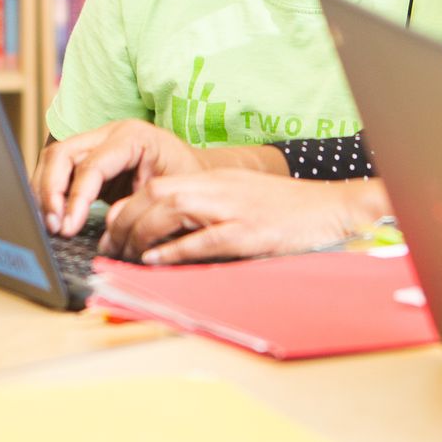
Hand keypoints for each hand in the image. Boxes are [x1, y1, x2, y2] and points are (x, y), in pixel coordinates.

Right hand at [30, 121, 206, 235]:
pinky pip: (60, 170)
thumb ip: (138, 208)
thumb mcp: (169, 194)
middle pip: (62, 153)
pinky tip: (53, 216)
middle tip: (52, 226)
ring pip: (54, 159)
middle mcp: (110, 133)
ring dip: (45, 192)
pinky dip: (51, 192)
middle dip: (50, 191)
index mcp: (132, 136)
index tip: (68, 227)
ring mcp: (97, 142)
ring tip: (50, 224)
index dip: (75, 198)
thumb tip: (108, 230)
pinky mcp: (90, 157)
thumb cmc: (188, 181)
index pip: (91, 165)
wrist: (197, 172)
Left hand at [100, 170, 384, 263]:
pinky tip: (154, 261)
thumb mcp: (239, 199)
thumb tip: (165, 233)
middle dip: (124, 222)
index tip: (112, 233)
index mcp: (214, 180)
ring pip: (171, 210)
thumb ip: (205, 208)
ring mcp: (232, 209)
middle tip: (110, 249)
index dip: (127, 209)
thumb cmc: (286, 208)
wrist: (331, 206)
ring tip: (125, 256)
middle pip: (154, 195)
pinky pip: (203, 239)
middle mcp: (217, 188)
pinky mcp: (248, 232)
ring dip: (141, 234)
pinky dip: (174, 250)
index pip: (155, 187)